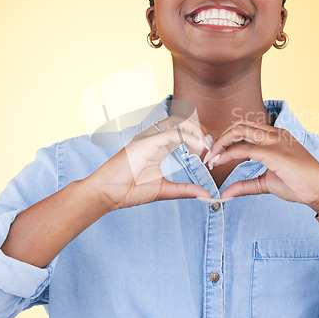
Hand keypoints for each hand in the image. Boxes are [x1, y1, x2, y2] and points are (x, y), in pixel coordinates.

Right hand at [85, 115, 212, 209]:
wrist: (106, 194)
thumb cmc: (129, 191)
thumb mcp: (164, 190)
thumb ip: (185, 190)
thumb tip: (206, 196)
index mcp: (158, 146)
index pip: (182, 131)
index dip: (199, 138)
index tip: (210, 153)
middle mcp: (154, 137)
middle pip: (183, 122)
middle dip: (201, 130)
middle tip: (212, 146)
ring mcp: (150, 137)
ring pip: (180, 122)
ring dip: (198, 131)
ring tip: (207, 145)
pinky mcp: (147, 141)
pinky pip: (174, 134)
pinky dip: (190, 139)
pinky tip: (200, 149)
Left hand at [206, 120, 318, 210]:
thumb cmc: (300, 186)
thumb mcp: (267, 183)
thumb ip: (246, 185)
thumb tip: (226, 193)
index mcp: (276, 136)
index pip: (245, 129)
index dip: (226, 140)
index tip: (213, 155)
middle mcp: (275, 134)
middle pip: (239, 126)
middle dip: (220, 139)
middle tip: (208, 156)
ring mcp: (276, 141)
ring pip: (240, 131)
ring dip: (221, 143)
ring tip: (211, 158)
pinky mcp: (275, 153)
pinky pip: (244, 149)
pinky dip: (228, 155)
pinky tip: (219, 163)